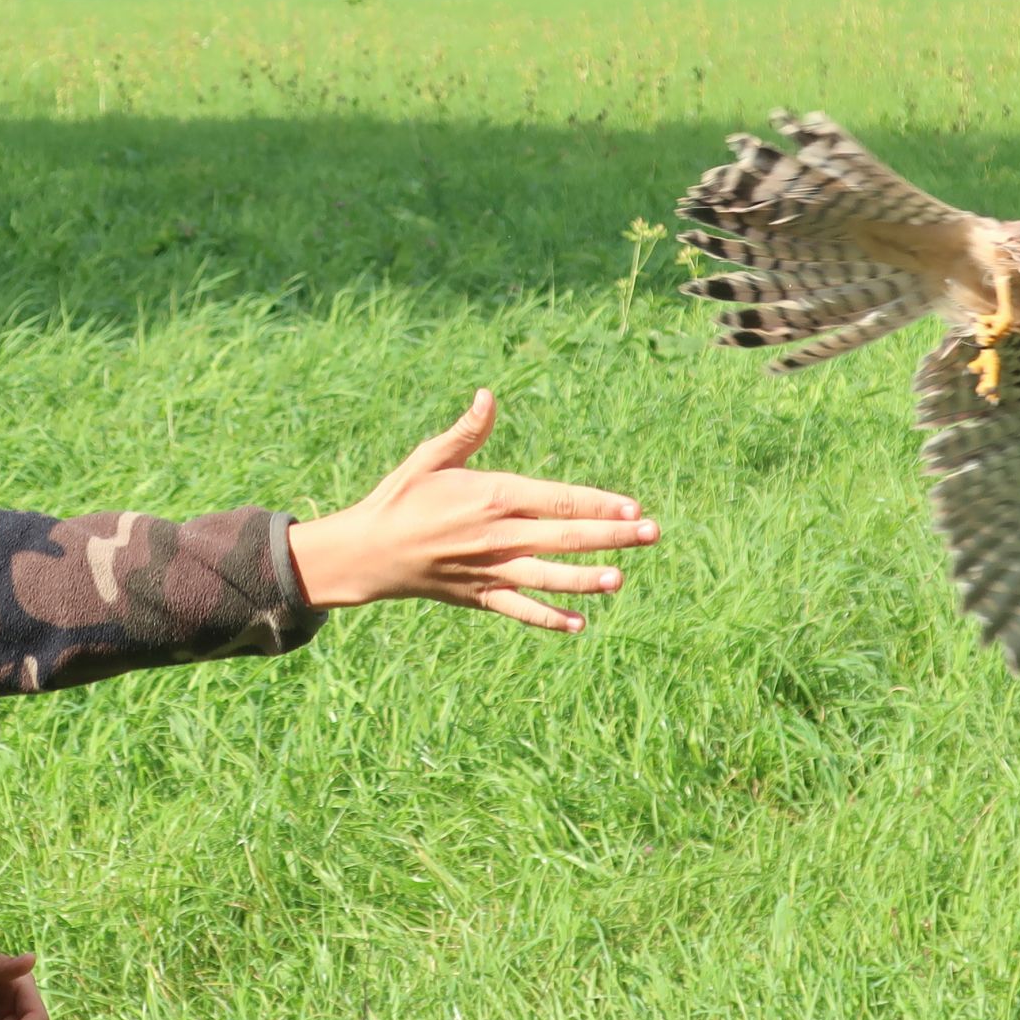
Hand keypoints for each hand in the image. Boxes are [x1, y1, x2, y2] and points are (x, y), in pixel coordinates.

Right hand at [286, 389, 655, 632]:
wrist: (367, 552)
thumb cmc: (400, 499)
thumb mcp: (429, 458)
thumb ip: (467, 432)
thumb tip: (488, 396)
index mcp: (490, 496)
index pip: (557, 499)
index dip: (598, 503)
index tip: (632, 507)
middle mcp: (496, 535)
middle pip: (564, 536)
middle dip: (611, 535)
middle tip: (652, 534)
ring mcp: (490, 569)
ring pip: (548, 577)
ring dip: (586, 579)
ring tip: (620, 578)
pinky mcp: (480, 596)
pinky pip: (520, 610)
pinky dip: (548, 618)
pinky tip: (580, 623)